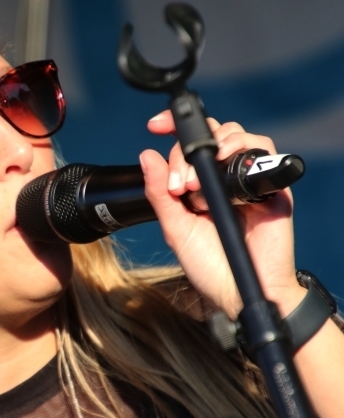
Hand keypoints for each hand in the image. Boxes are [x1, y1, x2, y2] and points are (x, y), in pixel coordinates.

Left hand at [140, 111, 304, 318]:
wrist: (239, 292)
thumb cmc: (210, 265)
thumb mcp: (175, 228)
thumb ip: (159, 193)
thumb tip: (146, 155)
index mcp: (201, 183)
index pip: (189, 142)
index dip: (173, 126)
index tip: (154, 126)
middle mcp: (225, 176)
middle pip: (210, 134)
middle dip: (185, 152)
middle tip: (179, 187)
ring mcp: (249, 179)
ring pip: (236, 135)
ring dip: (212, 149)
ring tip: (196, 188)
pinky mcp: (272, 185)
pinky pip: (263, 151)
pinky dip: (242, 150)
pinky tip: (223, 172)